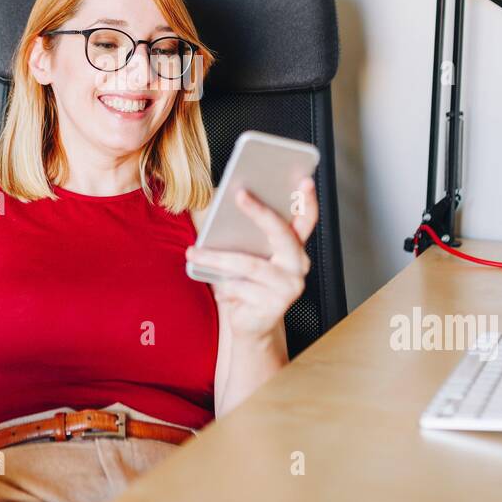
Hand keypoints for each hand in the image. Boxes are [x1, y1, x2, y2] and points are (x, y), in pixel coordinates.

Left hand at [186, 176, 318, 339]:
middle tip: (240, 194)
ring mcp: (289, 287)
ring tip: (195, 251)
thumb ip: (244, 231)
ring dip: (218, 257)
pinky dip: (223, 286)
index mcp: (294, 247)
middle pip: (282, 234)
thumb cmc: (244, 281)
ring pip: (250, 263)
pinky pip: (241, 287)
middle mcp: (298, 265)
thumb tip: (227, 202)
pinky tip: (217, 287)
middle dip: (260, 212)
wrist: (248, 323)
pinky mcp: (274, 306)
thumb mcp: (245, 252)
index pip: (307, 219)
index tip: (302, 179)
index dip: (307, 199)